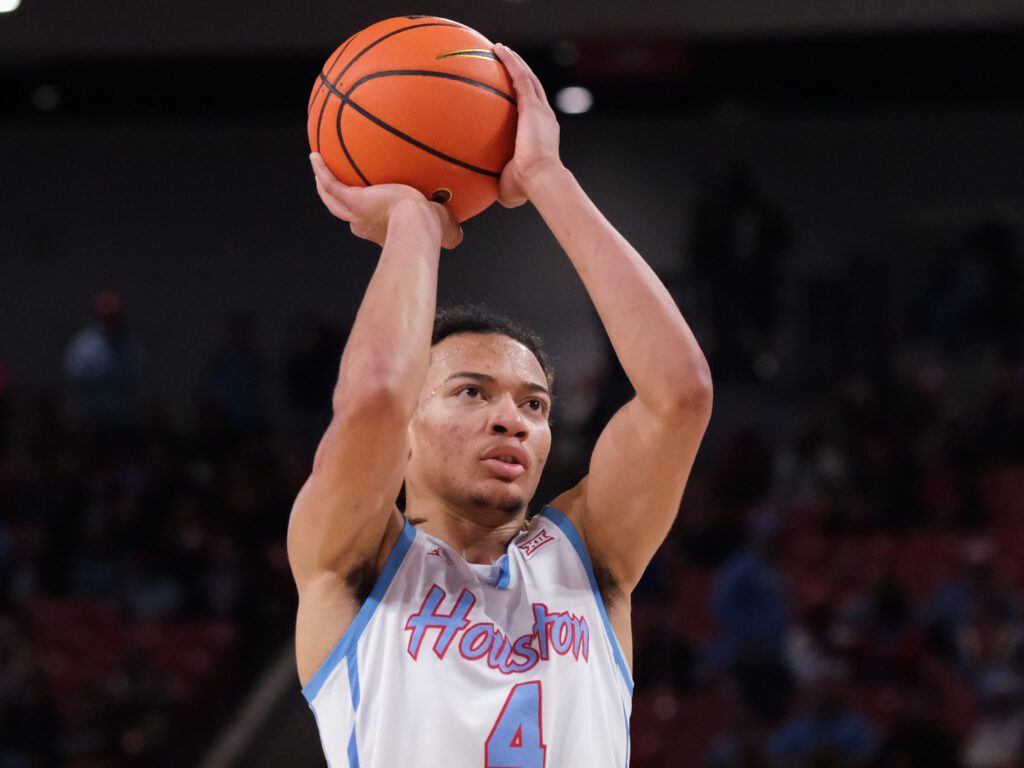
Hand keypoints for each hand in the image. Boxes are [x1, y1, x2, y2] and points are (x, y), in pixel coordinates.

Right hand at [310, 153, 463, 249]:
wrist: (416, 226)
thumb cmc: (431, 230)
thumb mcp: (444, 229)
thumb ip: (450, 232)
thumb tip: (459, 237)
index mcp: (383, 230)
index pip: (370, 225)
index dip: (366, 219)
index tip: (369, 210)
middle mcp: (365, 224)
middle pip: (346, 214)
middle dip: (341, 205)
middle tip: (337, 191)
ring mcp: (356, 212)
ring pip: (332, 199)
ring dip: (324, 184)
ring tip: (319, 169)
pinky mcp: (352, 199)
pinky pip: (330, 183)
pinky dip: (321, 170)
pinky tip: (315, 156)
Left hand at [493, 43, 563, 207]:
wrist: (540, 180)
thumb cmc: (526, 188)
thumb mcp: (508, 184)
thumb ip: (498, 180)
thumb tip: (481, 188)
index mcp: (541, 134)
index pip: (532, 111)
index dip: (524, 100)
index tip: (510, 92)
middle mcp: (544, 118)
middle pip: (532, 88)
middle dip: (520, 74)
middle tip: (506, 63)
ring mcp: (539, 110)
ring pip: (527, 78)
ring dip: (515, 62)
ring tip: (500, 49)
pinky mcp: (532, 106)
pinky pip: (520, 77)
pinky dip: (511, 62)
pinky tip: (498, 49)